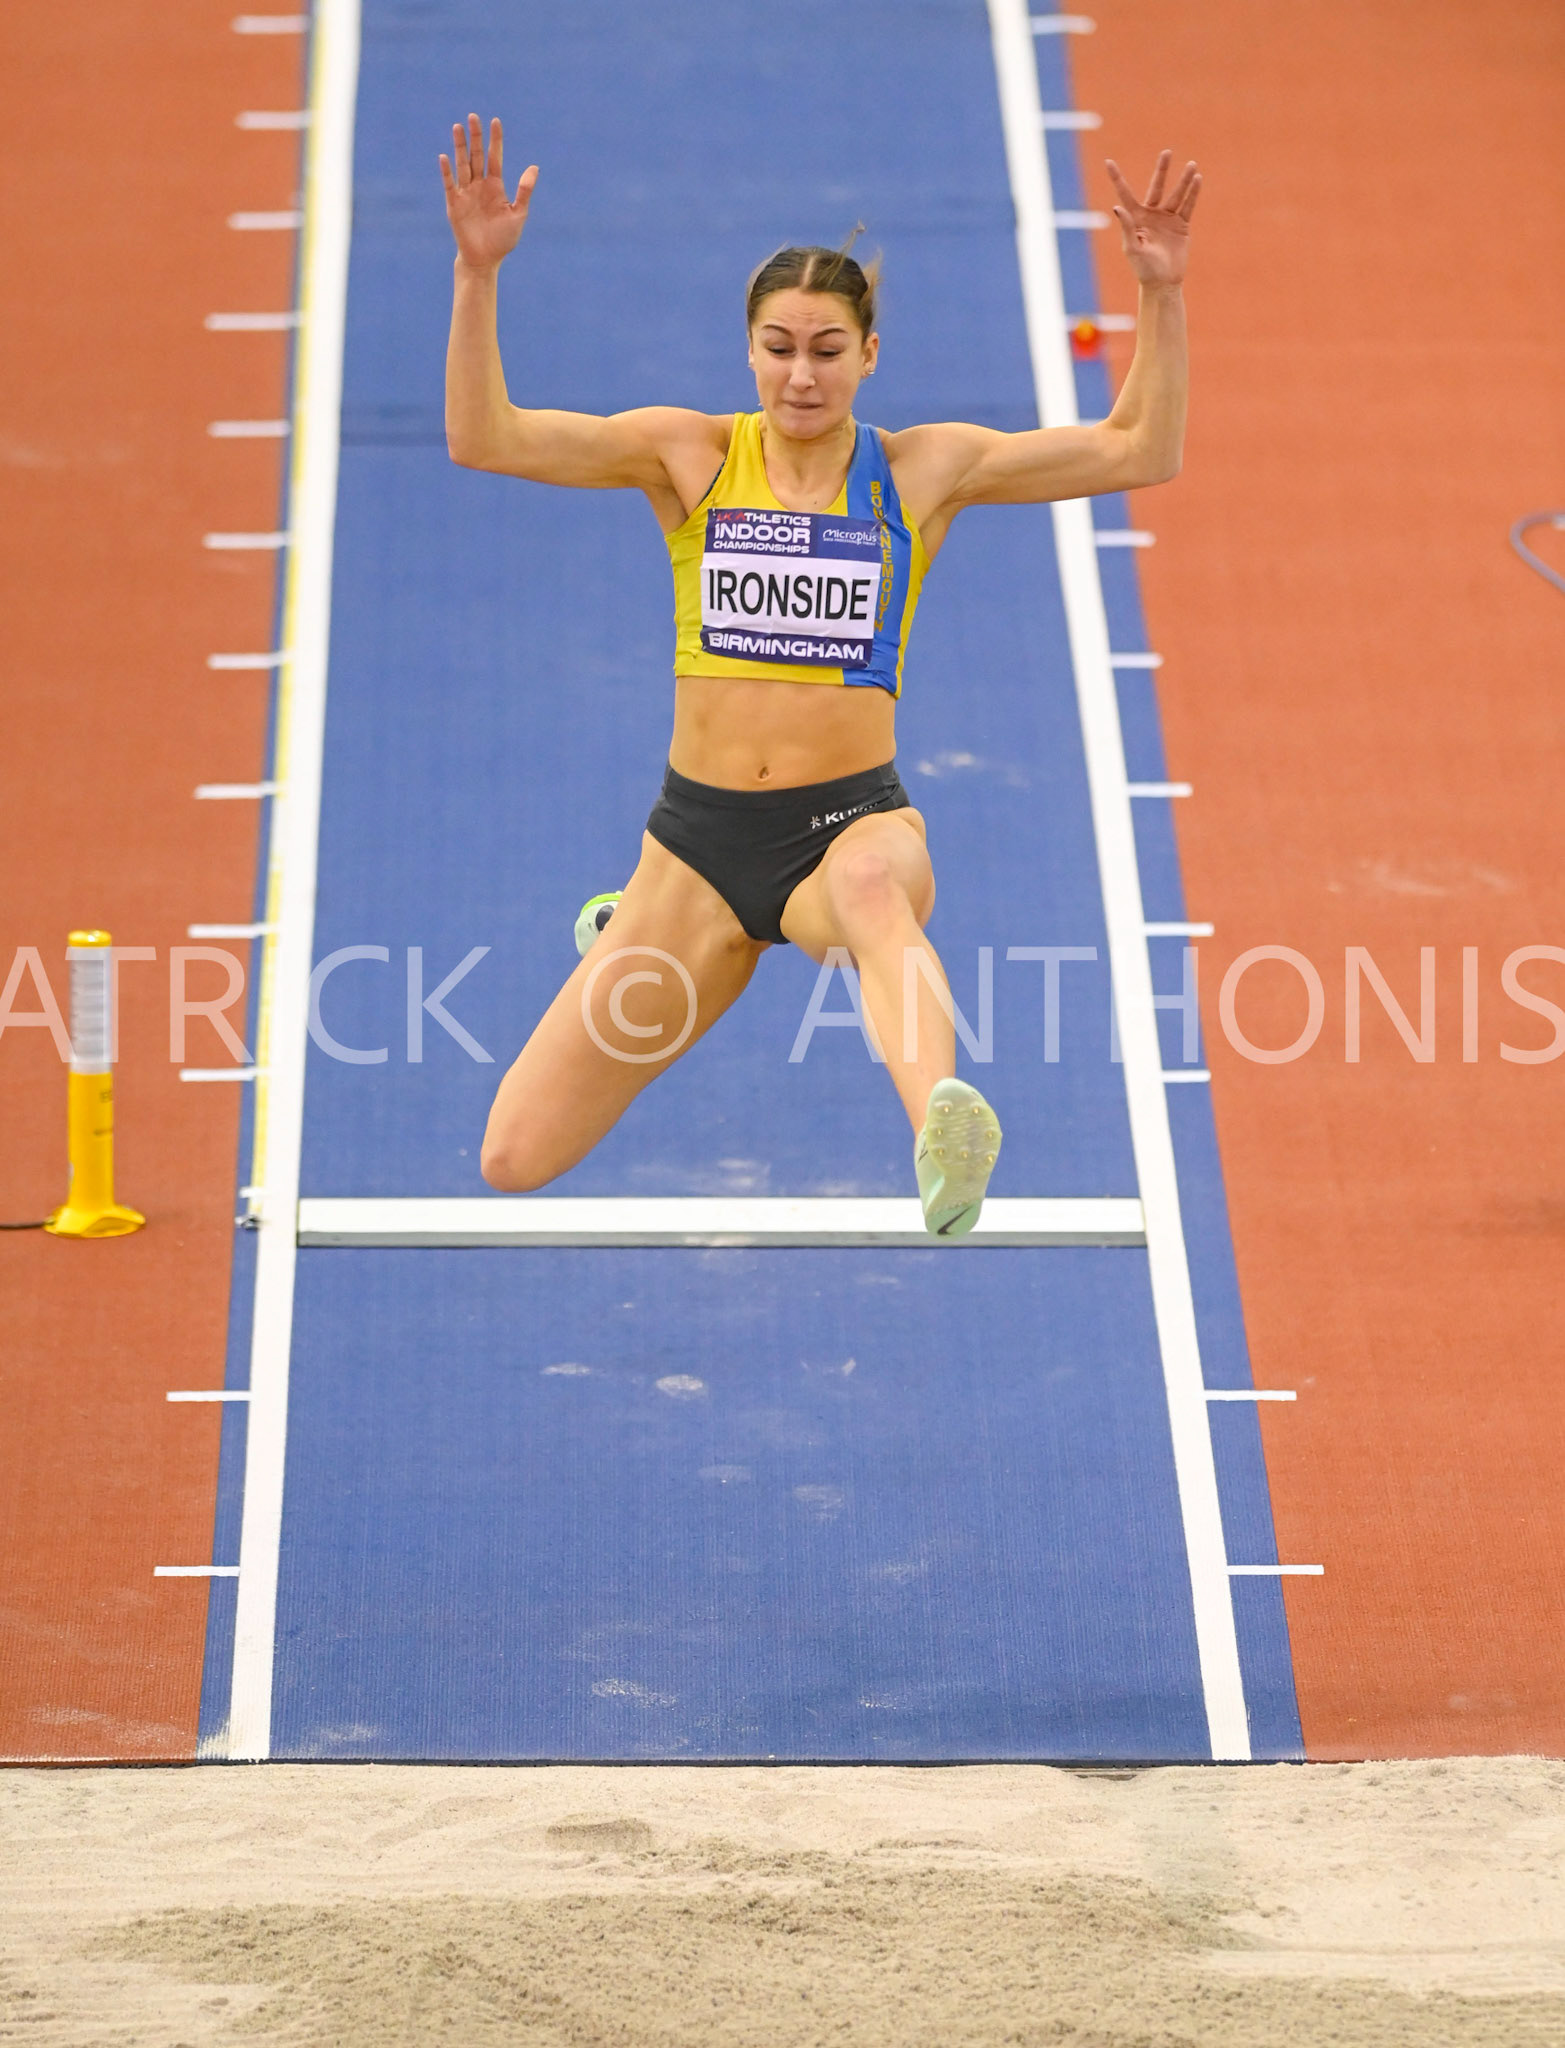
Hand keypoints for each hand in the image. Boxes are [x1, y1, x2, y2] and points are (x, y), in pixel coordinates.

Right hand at [440, 114, 536, 271]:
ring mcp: (465, 193)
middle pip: (476, 155)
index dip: (495, 140)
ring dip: (460, 146)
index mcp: (495, 186)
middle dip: (475, 137)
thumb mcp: (518, 214)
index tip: (495, 121)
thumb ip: (524, 191)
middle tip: (473, 116)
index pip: (495, 157)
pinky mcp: (454, 204)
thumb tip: (534, 167)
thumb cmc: (503, 240)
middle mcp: (479, 185)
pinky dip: (447, 172)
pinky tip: (444, 157)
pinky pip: (449, 184)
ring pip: (462, 164)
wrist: (485, 260)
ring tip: (458, 127)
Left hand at [1105, 151, 1200, 288]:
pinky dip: (1193, 193)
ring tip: (1192, 165)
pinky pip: (1188, 205)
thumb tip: (1117, 207)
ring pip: (1176, 194)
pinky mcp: (1181, 225)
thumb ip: (1127, 226)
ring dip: (1184, 180)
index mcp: (1135, 218)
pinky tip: (1198, 179)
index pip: (1125, 194)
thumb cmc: (1143, 268)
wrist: (1163, 283)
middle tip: (1167, 152)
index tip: (1108, 162)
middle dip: (1162, 170)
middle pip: (1157, 187)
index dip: (1117, 178)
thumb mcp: (1132, 248)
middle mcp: (1151, 214)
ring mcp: (1167, 218)